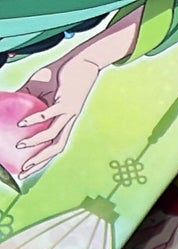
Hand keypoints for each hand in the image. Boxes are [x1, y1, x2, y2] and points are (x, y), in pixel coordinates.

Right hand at [17, 54, 101, 174]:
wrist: (83, 62)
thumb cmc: (60, 76)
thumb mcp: (40, 89)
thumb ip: (28, 99)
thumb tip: (10, 102)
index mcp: (64, 124)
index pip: (52, 148)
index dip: (40, 161)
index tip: (25, 171)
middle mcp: (68, 123)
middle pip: (54, 149)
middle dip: (38, 161)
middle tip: (23, 171)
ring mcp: (68, 114)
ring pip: (52, 135)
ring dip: (35, 142)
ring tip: (20, 146)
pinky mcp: (66, 103)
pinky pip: (49, 114)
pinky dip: (35, 120)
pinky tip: (23, 124)